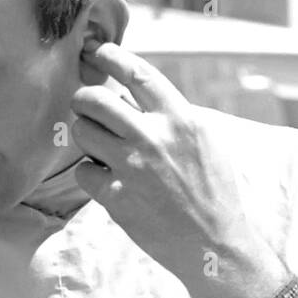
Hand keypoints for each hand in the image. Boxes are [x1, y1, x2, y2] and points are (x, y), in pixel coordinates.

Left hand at [70, 41, 288, 297]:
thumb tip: (132, 96)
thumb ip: (171, 117)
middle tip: (86, 108)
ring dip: (85, 137)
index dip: (111, 57)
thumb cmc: (214, 193)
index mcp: (181, 119)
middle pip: (96, 99)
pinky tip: (106, 181)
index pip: (138, 74)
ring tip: (100, 149)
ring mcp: (133, 167)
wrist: (215, 245)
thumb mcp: (204, 142)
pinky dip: (89, 174)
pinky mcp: (117, 198)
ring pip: (82, 132)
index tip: (95, 51)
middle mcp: (154, 138)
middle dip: (84, 100)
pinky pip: (82, 172)